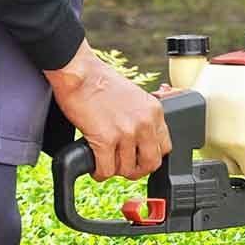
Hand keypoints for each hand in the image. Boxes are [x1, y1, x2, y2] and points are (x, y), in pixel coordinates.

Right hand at [45, 40, 171, 181]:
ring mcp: (126, 132)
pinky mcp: (105, 139)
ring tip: (106, 163)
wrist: (78, 71)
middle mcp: (144, 123)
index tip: (141, 157)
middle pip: (151, 163)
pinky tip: (95, 167)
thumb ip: (142, 116)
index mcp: (154, 112)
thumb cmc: (100, 80)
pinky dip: (99, 172)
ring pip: (127, 169)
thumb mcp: (135, 96)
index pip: (165, 147)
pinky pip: (106, 169)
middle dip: (138, 170)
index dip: (152, 156)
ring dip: (115, 170)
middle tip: (126, 168)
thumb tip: (141, 137)